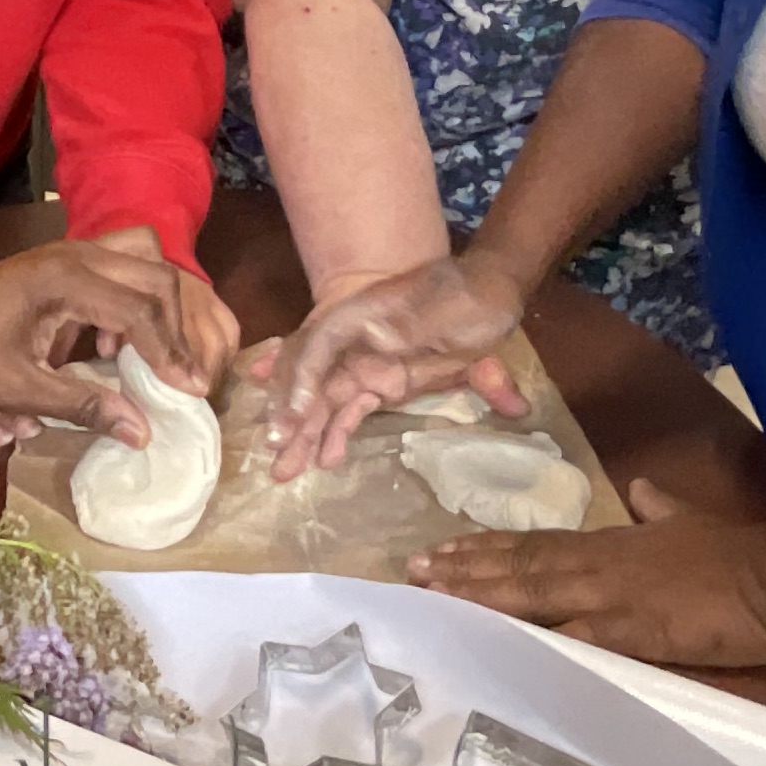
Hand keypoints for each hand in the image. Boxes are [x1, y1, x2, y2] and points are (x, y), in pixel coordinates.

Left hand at [0, 236, 230, 447]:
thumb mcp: (18, 390)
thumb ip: (84, 406)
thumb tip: (142, 432)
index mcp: (64, 281)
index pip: (142, 309)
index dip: (172, 353)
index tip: (193, 391)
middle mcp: (75, 254)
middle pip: (158, 276)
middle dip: (179, 327)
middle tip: (187, 376)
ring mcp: (71, 251)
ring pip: (145, 259)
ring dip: (161, 304)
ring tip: (154, 355)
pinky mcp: (66, 260)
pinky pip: (123, 266)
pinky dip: (137, 299)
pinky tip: (115, 343)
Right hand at [255, 254, 528, 479]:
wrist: (490, 294)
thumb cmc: (472, 299)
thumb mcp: (457, 314)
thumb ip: (444, 344)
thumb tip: (464, 385)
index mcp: (364, 315)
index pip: (320, 344)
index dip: (303, 379)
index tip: (294, 415)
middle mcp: (355, 340)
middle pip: (314, 377)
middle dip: (292, 416)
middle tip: (276, 453)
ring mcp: (367, 362)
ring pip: (326, 399)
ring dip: (305, 432)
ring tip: (286, 471)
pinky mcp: (382, 382)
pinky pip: (351, 408)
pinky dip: (336, 431)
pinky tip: (325, 458)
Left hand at [407, 478, 765, 666]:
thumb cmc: (738, 550)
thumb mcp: (691, 519)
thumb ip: (660, 507)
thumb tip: (641, 490)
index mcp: (612, 544)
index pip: (537, 544)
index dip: (488, 548)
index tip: (446, 549)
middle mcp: (598, 566)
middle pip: (518, 566)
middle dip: (464, 569)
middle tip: (415, 571)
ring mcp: (609, 599)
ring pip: (530, 595)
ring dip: (479, 595)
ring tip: (434, 594)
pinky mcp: (629, 633)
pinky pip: (568, 639)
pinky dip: (529, 641)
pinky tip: (496, 646)